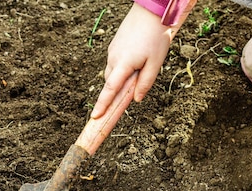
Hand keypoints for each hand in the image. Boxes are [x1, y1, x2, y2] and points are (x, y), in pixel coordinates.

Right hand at [90, 4, 172, 118]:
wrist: (150, 12)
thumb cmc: (155, 36)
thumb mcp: (156, 63)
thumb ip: (146, 82)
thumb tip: (137, 99)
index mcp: (123, 64)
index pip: (110, 90)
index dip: (102, 105)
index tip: (95, 117)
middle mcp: (114, 58)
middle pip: (110, 83)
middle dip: (117, 90)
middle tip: (132, 89)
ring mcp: (112, 51)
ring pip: (113, 72)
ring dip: (121, 77)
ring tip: (141, 66)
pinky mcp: (114, 45)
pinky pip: (116, 62)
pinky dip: (122, 67)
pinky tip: (137, 58)